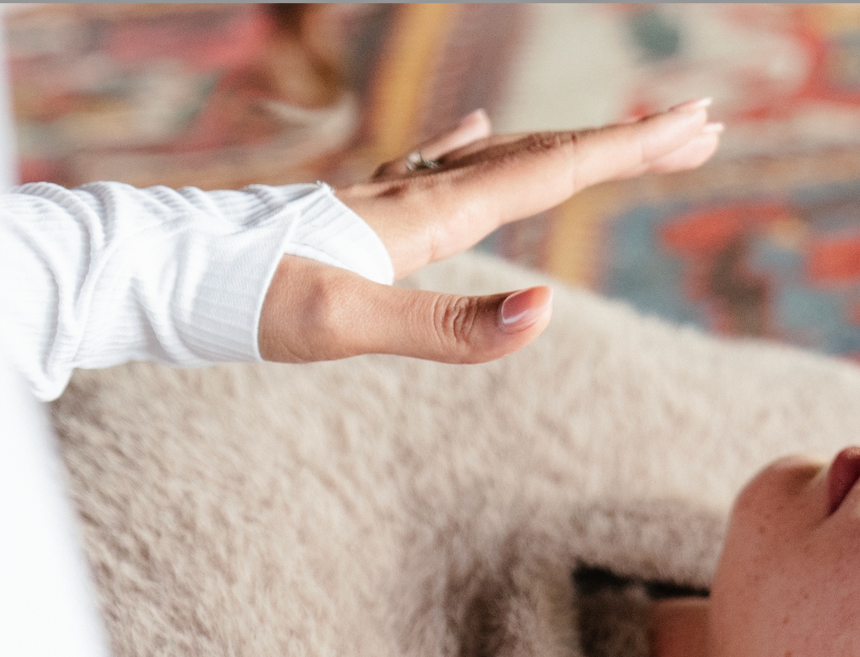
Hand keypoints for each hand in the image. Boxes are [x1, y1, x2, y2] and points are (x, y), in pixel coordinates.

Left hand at [257, 100, 720, 365]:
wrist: (159, 272)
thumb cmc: (244, 302)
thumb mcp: (343, 326)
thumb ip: (446, 327)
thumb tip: (544, 309)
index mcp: (429, 216)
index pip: (552, 172)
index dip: (629, 149)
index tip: (698, 126)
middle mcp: (416, 193)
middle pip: (541, 154)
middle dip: (624, 141)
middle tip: (700, 129)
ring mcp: (386, 196)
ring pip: (498, 156)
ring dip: (566, 146)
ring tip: (617, 140)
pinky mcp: (356, 209)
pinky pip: (436, 165)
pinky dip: (476, 148)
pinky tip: (472, 134)